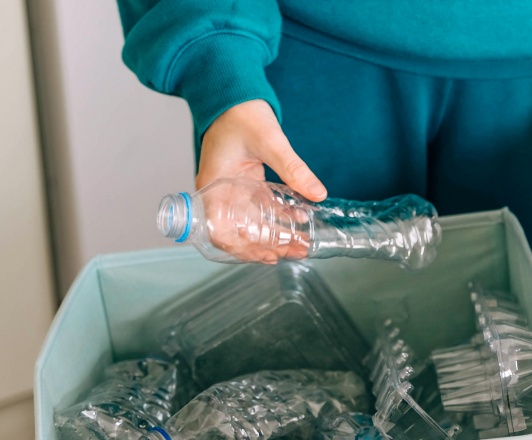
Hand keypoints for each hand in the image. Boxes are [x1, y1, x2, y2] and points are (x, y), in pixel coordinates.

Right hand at [196, 100, 323, 262]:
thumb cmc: (239, 112)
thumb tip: (317, 194)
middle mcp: (221, 192)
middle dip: (268, 246)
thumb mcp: (270, 141)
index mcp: (214, 187)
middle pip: (240, 232)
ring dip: (277, 234)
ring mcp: (234, 189)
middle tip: (296, 251)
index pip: (220, 231)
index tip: (269, 255)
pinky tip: (300, 219)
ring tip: (302, 243)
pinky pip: (262, 207)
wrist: (234, 92)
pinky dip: (280, 216)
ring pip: (254, 222)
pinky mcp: (247, 182)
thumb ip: (293, 169)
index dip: (242, 249)